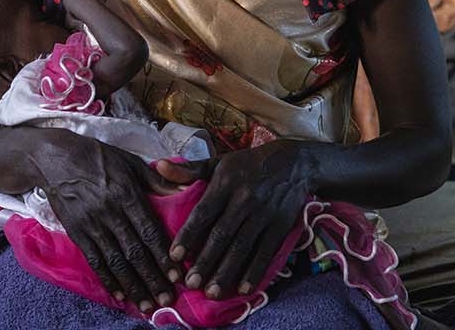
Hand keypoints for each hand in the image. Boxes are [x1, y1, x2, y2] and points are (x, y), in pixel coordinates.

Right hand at [35, 134, 186, 312]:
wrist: (54, 158)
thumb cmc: (98, 158)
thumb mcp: (130, 161)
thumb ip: (158, 179)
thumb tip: (187, 187)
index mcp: (126, 193)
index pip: (149, 231)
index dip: (163, 256)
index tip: (177, 276)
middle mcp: (110, 212)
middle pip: (135, 251)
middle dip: (152, 277)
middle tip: (167, 298)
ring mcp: (91, 224)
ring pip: (115, 260)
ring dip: (133, 285)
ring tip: (146, 304)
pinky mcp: (76, 232)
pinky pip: (94, 260)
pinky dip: (107, 279)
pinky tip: (120, 295)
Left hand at [169, 141, 315, 299]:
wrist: (294, 164)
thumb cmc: (247, 165)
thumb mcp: (218, 163)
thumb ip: (189, 170)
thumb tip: (159, 166)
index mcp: (225, 184)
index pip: (203, 213)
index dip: (189, 235)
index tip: (175, 256)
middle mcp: (244, 201)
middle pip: (222, 235)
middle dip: (206, 261)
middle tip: (191, 283)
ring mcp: (264, 215)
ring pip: (242, 247)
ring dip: (227, 271)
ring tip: (212, 292)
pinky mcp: (280, 227)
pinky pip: (265, 252)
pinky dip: (254, 271)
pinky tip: (242, 289)